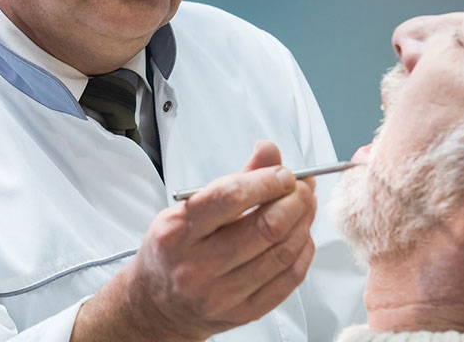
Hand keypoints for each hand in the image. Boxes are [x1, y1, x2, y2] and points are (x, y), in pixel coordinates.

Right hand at [71, 141, 317, 341]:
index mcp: (178, 233)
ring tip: (306, 206)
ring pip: (282, 253)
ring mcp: (222, 294)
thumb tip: (269, 152)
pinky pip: (288, 280)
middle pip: (265, 228)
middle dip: (294, 201)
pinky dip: (303, 252)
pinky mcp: (243, 312)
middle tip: (303, 187)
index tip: (285, 173)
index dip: (266, 181)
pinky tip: (302, 236)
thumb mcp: (186, 209)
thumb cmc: (172, 251)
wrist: (158, 305)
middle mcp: (198, 266)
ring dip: (304, 223)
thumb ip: (234, 180)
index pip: (230, 199)